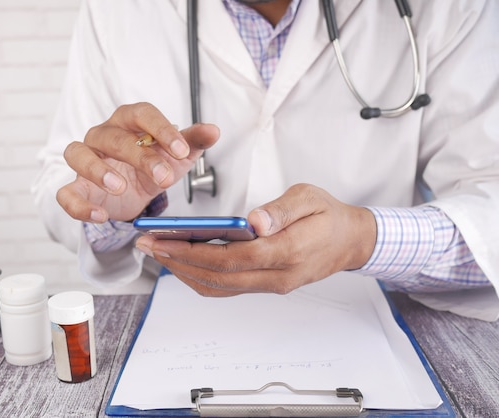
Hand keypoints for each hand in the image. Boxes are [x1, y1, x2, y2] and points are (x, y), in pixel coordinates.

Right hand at [56, 102, 218, 221]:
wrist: (132, 194)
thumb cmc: (151, 165)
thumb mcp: (176, 156)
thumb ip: (193, 142)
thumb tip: (213, 131)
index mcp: (128, 121)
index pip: (141, 114)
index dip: (161, 129)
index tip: (181, 151)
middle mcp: (103, 135)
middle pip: (114, 137)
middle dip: (140, 157)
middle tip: (164, 177)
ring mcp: (86, 160)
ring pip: (78, 154)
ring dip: (97, 169)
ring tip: (120, 187)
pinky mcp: (76, 187)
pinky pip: (66, 193)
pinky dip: (79, 205)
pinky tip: (100, 216)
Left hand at [135, 184, 376, 295]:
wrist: (351, 241)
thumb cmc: (329, 215)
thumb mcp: (309, 199)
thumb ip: (280, 211)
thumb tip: (253, 221)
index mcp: (286, 253)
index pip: (230, 258)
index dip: (192, 251)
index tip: (162, 240)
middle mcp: (277, 277)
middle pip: (217, 277)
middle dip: (177, 261)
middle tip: (147, 244)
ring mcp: (271, 285)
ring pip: (219, 287)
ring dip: (184, 272)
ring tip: (159, 251)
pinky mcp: (266, 285)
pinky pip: (227, 288)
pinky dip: (200, 277)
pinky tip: (184, 260)